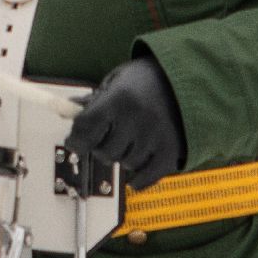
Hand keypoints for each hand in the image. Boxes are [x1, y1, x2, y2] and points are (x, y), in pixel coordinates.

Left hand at [63, 56, 187, 191]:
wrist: (189, 78)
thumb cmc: (147, 80)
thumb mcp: (117, 81)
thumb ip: (94, 99)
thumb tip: (68, 109)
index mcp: (119, 99)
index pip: (85, 129)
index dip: (75, 139)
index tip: (73, 142)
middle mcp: (136, 119)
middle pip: (105, 152)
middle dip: (102, 147)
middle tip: (110, 136)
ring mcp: (155, 137)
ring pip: (126, 164)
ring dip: (124, 157)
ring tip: (132, 141)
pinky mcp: (172, 152)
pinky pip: (146, 178)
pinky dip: (139, 179)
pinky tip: (137, 171)